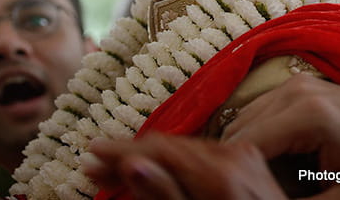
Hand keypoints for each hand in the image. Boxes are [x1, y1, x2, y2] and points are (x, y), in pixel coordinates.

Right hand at [83, 133, 286, 199]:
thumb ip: (171, 195)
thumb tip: (133, 164)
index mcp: (229, 166)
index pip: (160, 148)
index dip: (120, 152)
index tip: (89, 157)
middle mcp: (239, 148)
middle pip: (170, 144)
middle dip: (129, 155)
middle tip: (93, 166)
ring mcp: (246, 151)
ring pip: (183, 148)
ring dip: (148, 158)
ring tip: (117, 169)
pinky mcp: (250, 157)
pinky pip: (203, 154)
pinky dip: (175, 162)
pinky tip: (157, 171)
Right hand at [221, 74, 339, 199]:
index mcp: (308, 115)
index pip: (247, 146)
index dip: (238, 175)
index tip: (240, 194)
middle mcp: (296, 90)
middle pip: (238, 129)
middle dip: (238, 163)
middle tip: (251, 189)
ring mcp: (295, 83)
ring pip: (243, 118)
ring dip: (245, 150)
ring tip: (262, 179)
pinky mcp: (297, 85)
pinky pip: (259, 111)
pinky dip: (256, 137)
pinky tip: (274, 162)